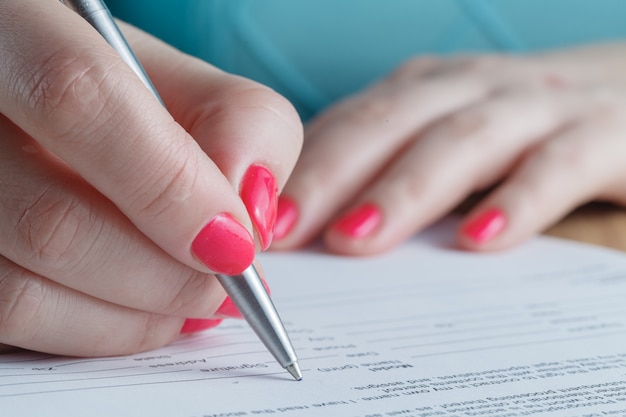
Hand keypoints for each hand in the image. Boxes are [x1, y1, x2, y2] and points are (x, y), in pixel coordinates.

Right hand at [0, 1, 300, 355]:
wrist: (44, 107)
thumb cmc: (124, 95)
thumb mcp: (190, 84)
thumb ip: (243, 129)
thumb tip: (250, 223)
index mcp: (17, 31)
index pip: (81, 101)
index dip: (173, 191)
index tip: (239, 246)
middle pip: (53, 221)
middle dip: (167, 276)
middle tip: (228, 283)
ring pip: (22, 290)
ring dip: (137, 315)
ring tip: (191, 297)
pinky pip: (13, 321)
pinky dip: (98, 331)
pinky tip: (142, 308)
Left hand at [270, 42, 625, 254]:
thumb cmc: (512, 128)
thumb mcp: (440, 135)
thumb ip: (384, 167)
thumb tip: (306, 221)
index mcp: (422, 91)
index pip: (347, 125)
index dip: (298, 171)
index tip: (254, 221)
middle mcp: (468, 88)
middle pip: (388, 126)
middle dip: (329, 178)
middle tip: (280, 232)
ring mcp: (533, 106)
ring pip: (460, 140)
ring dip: (405, 190)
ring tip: (356, 239)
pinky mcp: (601, 134)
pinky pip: (558, 164)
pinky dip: (519, 199)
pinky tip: (482, 238)